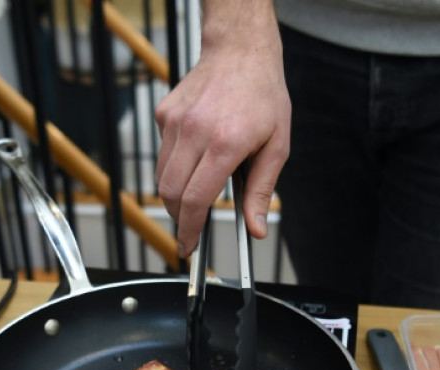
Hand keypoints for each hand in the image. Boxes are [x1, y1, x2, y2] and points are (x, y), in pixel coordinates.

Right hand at [155, 0, 290, 257]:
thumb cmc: (264, 96)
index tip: (189, 247)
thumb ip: (262, 191)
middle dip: (179, 218)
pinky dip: (176, 165)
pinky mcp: (164, 114)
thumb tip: (256, 229)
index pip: (195, 199)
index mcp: (225, 143)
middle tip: (191, 230)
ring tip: (198, 193)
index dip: (189, 230)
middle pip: (170, 193)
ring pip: (162, 175)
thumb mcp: (276, 146)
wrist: (241, 51)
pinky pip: (163, 152)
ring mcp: (175, 122)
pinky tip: (197, 155)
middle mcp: (195, 132)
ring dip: (176, 194)